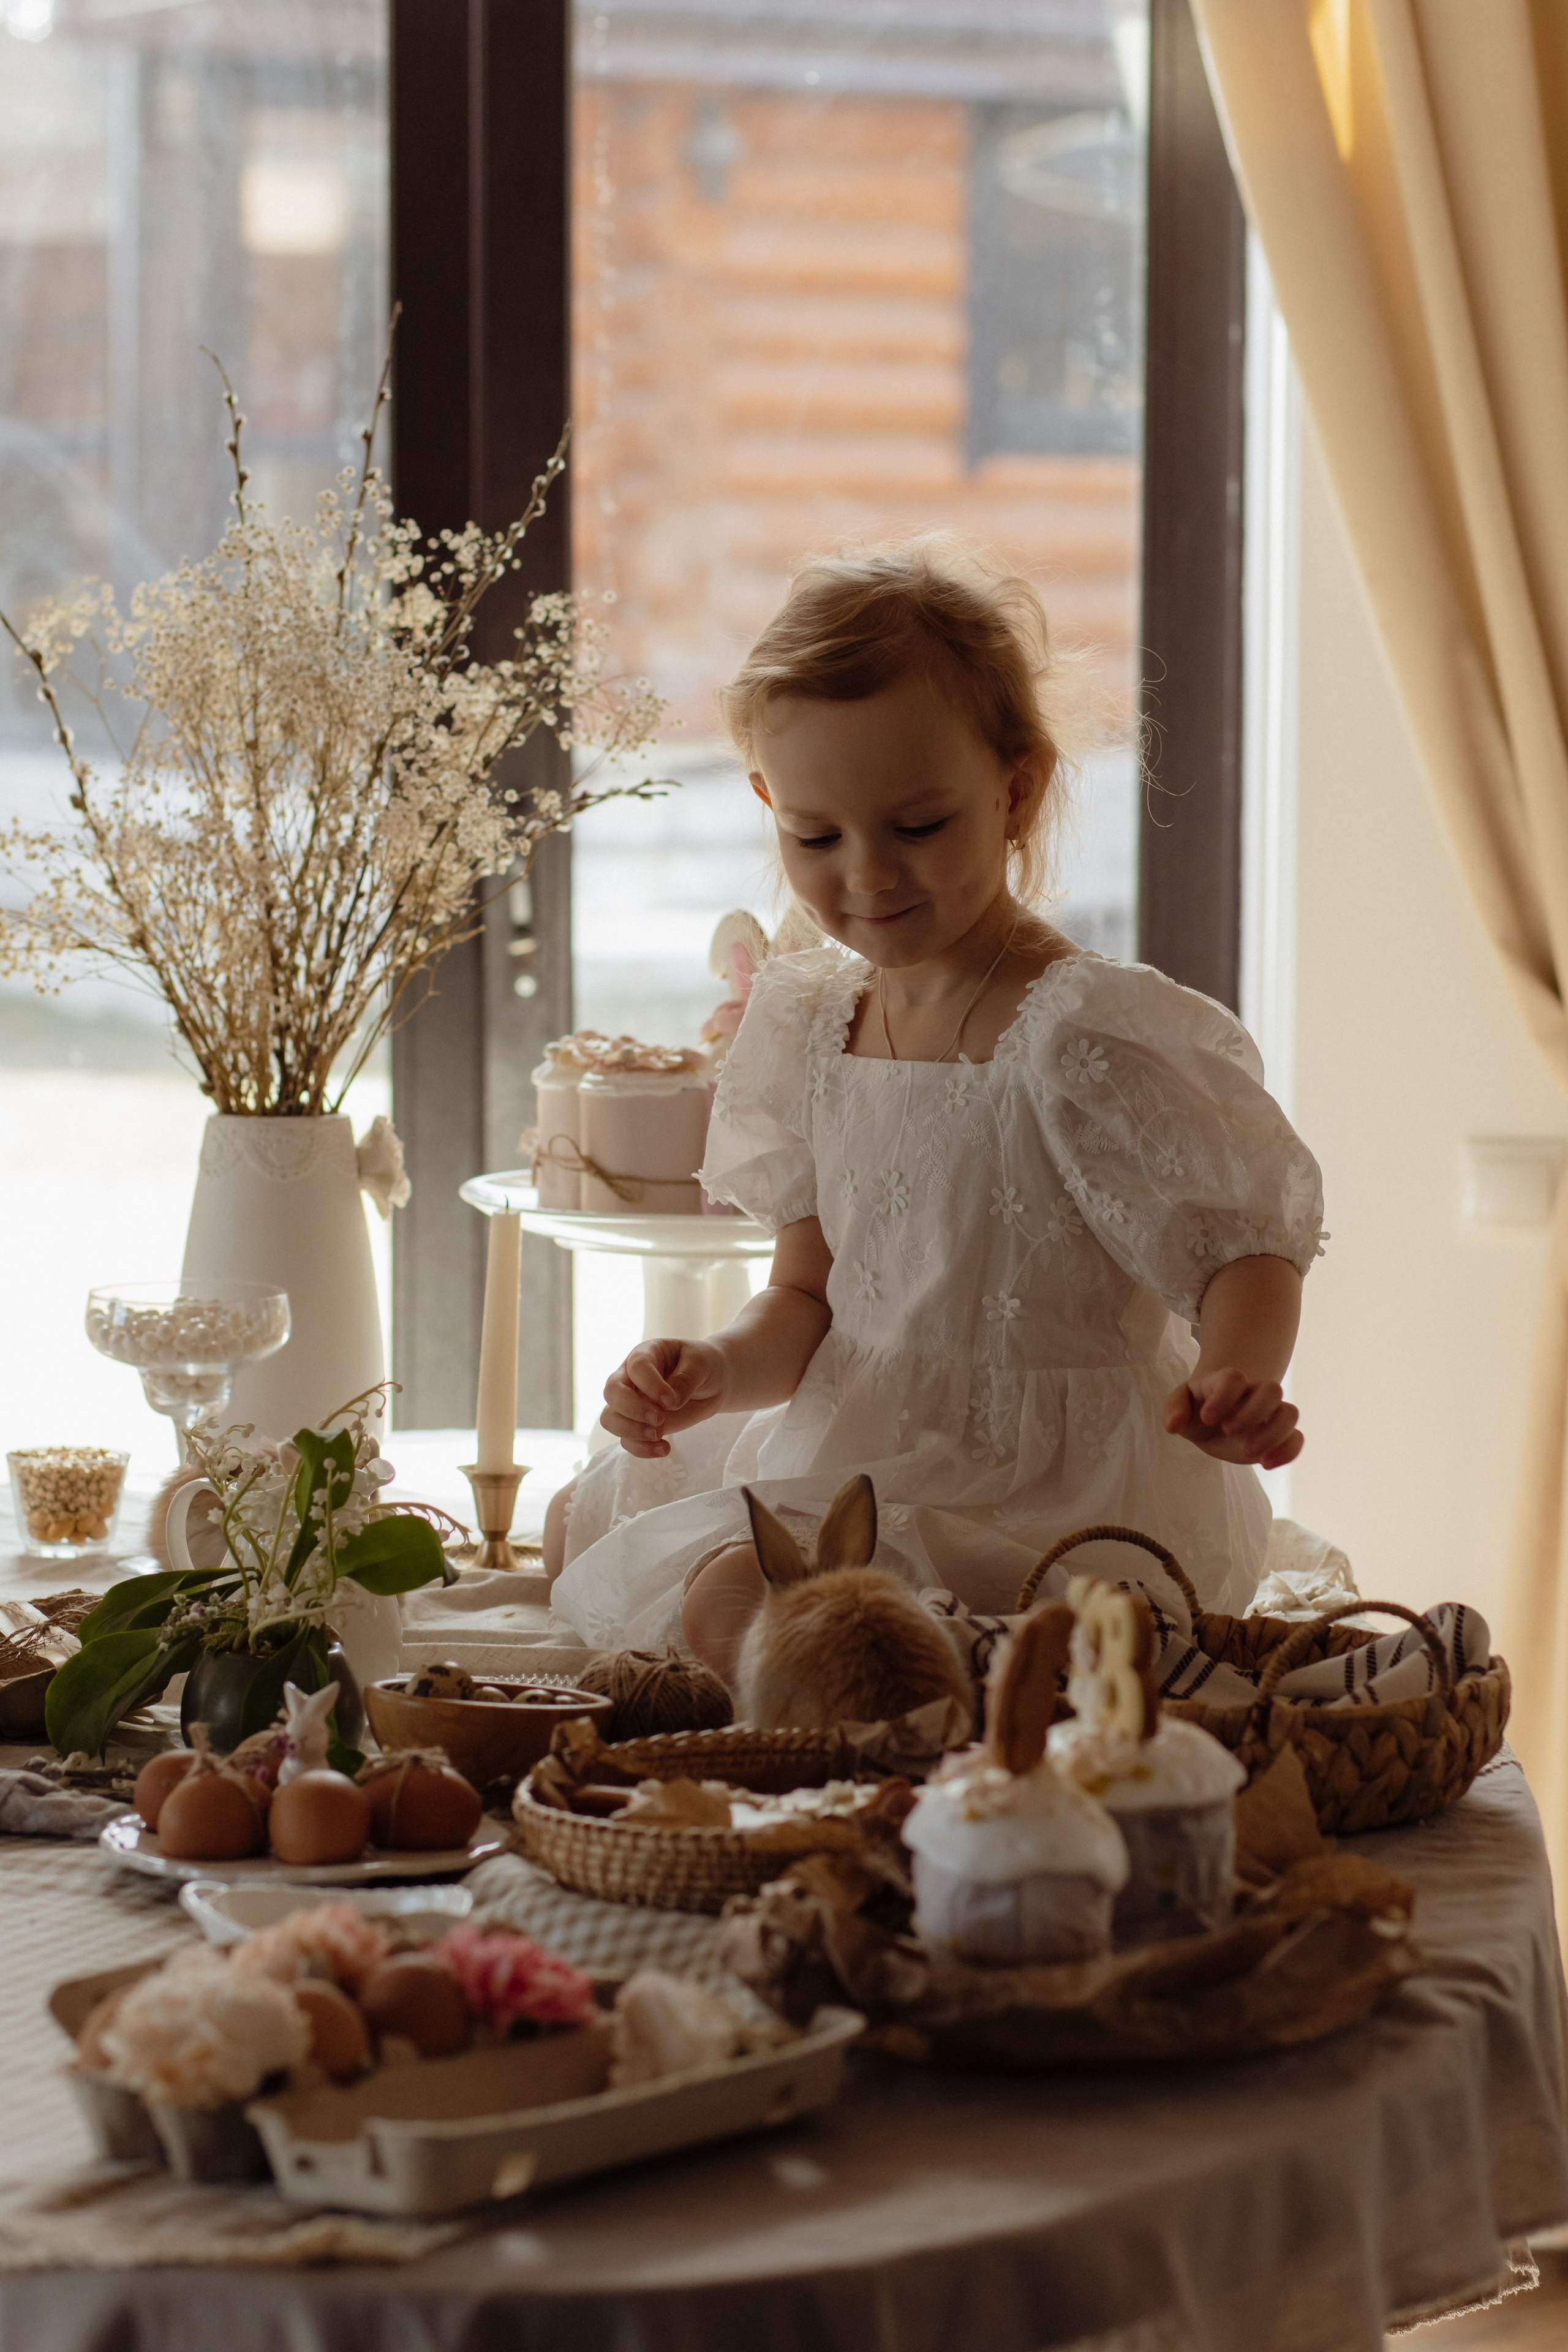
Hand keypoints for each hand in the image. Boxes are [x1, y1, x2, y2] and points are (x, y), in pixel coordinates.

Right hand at [602, 1338, 727, 1458]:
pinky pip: (627, 1440)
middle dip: (632, 1409)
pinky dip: (642, 1449)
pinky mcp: (639, 1424)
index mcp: (645, 1354)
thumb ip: (686, 1379)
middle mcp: (631, 1377)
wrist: (711, 1383)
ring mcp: (632, 1402)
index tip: (671, 1401)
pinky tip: (664, 1449)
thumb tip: (670, 1403)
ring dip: (631, 1431)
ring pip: (610, 1418)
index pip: (636, 1367)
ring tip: (659, 1436)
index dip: (650, 1385)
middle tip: (659, 1419)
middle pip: (612, 1392)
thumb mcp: (701, 1363)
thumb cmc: (703, 1365)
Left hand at [1162, 1368, 1302, 1469]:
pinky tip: (1265, 1464)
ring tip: (1249, 1452)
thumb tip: (1173, 1425)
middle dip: (1252, 1413)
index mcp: (1228, 1382)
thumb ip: (1174, 1408)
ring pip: (1290, 1413)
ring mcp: (1270, 1413)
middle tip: (1228, 1431)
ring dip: (1273, 1434)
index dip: (1224, 1396)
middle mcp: (1254, 1394)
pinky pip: (1297, 1438)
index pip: (1235, 1378)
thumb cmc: (1196, 1410)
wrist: (1214, 1423)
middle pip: (1272, 1389)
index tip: (1207, 1418)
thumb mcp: (1179, 1405)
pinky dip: (1287, 1452)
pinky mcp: (1279, 1435)